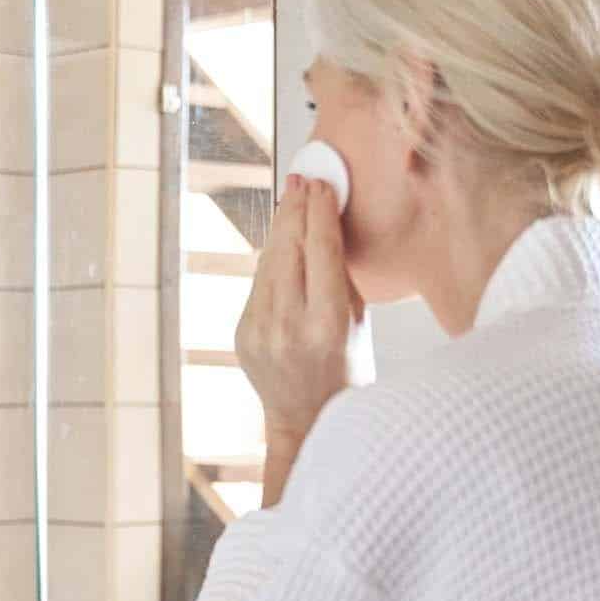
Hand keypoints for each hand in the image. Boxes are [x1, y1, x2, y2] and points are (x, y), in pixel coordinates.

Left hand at [237, 174, 364, 443]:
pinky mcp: (242, 333)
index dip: (321, 212)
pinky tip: (281, 237)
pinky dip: (273, 257)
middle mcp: (288, 326)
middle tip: (303, 178)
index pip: (321, 251)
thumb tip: (327, 224)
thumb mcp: (357, 324)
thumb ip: (340, 277)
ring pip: (270, 261)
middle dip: (296, 209)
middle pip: (289, 249)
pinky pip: (260, 284)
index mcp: (326, 325)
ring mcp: (260, 331)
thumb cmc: (346, 374)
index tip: (323, 185)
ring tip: (292, 196)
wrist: (308, 423)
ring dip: (281, 226)